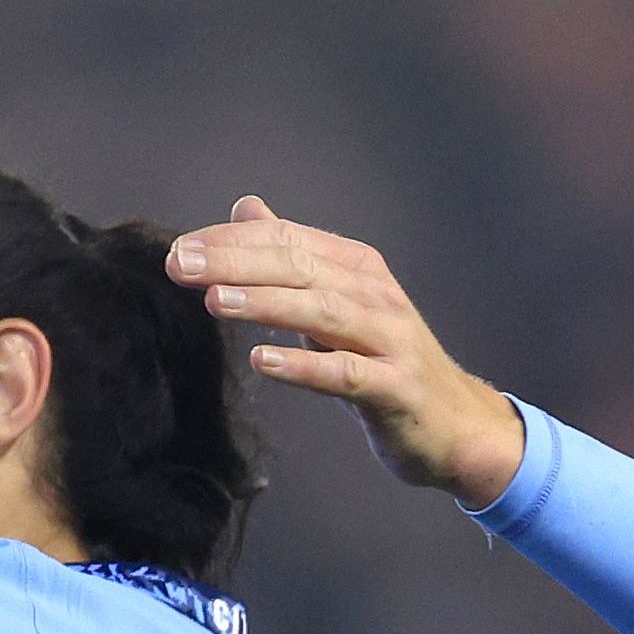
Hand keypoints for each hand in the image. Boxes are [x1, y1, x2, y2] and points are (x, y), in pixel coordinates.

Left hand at [169, 197, 524, 506]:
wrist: (455, 424)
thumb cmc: (384, 362)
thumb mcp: (337, 302)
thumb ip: (292, 259)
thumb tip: (247, 209)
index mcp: (357, 267)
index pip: (287, 240)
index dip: (231, 241)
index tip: (178, 249)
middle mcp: (375, 294)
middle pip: (299, 266)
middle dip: (235, 263)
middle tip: (179, 265)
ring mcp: (389, 340)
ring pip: (322, 311)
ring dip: (266, 303)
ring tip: (214, 302)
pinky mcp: (395, 388)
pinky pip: (345, 373)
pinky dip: (304, 365)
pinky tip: (264, 362)